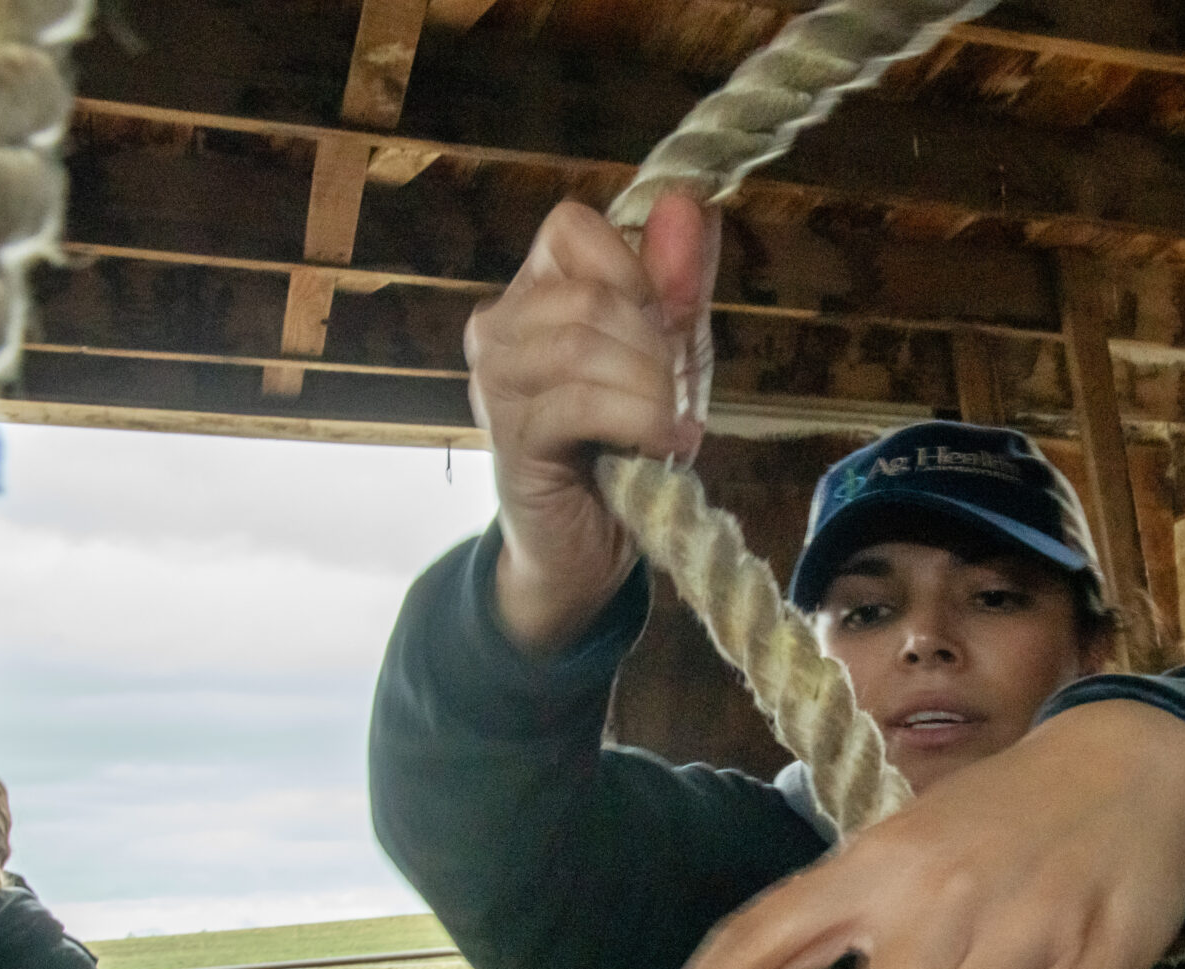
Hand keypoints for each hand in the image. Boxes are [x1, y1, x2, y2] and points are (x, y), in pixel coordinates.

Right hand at [464, 195, 720, 655]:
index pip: (572, 226)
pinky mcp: (510, 436)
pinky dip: (639, 422)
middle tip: (678, 396)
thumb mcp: (668, 356)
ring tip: (670, 426)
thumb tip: (689, 202)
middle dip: (656, 345)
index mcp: (533, 292)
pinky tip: (664, 448)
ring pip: (583, 342)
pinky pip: (580, 403)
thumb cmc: (625, 446)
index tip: (668, 328)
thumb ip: (677, 282)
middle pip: (589, 292)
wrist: (587, 549)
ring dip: (650, 388)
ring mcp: (495, 382)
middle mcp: (498, 327)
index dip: (635, 270)